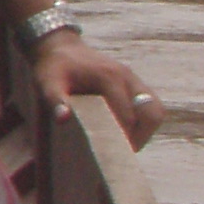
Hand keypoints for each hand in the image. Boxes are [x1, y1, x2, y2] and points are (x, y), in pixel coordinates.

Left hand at [35, 31, 162, 147]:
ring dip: (145, 130)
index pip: (127, 116)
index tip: (111, 156)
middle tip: (122, 152)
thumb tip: (63, 120)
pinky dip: (143, 121)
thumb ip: (55, 100)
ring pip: (156, 110)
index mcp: (109, 77)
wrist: (60, 47)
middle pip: (152, 113)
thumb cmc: (53, 67)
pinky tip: (125, 132)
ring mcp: (134, 79)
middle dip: (141, 136)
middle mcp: (127, 77)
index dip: (122, 139)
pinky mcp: (134, 83)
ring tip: (125, 145)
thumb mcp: (48, 83)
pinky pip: (150, 105)